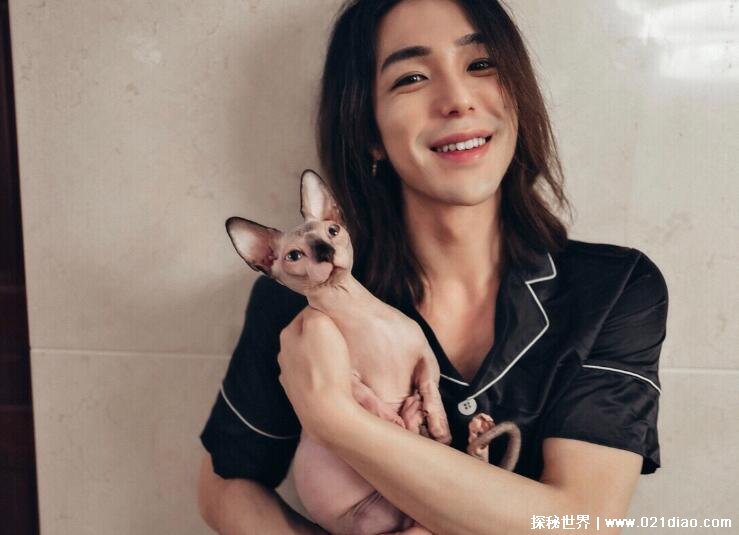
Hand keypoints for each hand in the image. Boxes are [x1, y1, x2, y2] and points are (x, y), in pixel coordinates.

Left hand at [277, 308, 357, 441]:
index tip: (341, 321)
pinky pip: (313, 379)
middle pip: (307, 337)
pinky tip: (334, 381)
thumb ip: (315, 310)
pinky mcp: (300, 397)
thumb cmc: (326, 365)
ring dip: (322, 358)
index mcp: (287, 335)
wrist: (327, 412)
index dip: (326, 315)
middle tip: (344, 341)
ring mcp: (290, 378)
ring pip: (309, 358)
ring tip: (342, 363)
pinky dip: (322, 377)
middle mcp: (283, 356)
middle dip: (323, 337)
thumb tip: (314, 310)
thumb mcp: (320, 324)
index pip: (307, 314)